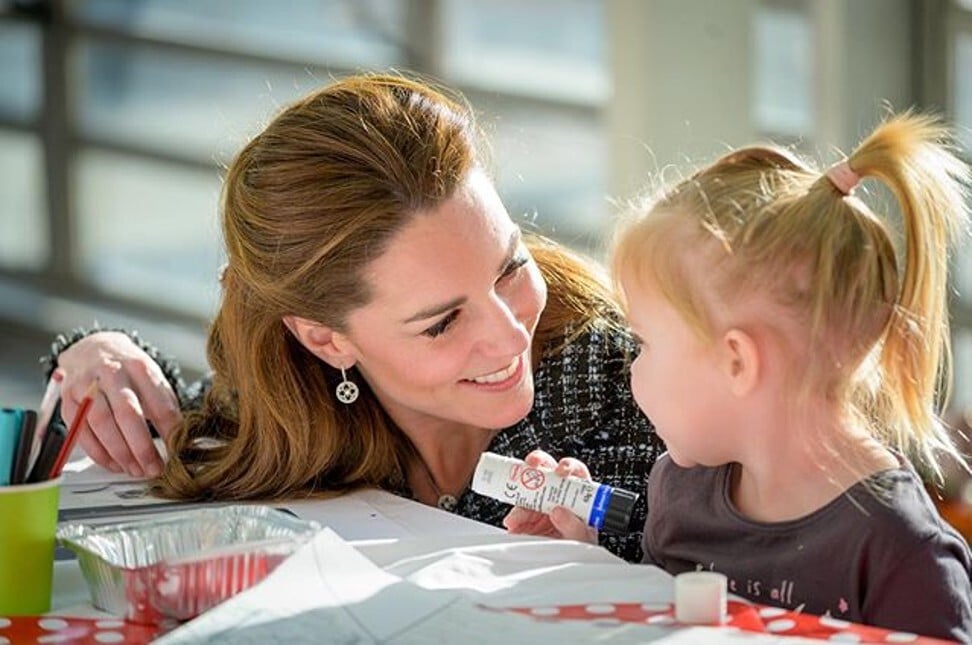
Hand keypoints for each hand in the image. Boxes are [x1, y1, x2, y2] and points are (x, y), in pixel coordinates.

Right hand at [52, 331, 180, 476]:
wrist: (93, 348)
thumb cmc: (127, 369)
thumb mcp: (151, 377)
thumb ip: (164, 403)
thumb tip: (179, 436)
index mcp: (139, 367)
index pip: (158, 402)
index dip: (169, 430)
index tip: (176, 450)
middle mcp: (111, 373)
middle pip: (128, 413)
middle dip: (142, 447)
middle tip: (154, 468)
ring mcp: (86, 385)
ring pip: (102, 424)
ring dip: (120, 453)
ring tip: (135, 469)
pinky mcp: (68, 400)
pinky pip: (81, 431)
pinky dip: (98, 453)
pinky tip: (113, 463)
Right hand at [502, 449, 597, 544]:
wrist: (566, 565)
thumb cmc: (580, 548)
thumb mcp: (582, 539)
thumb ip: (574, 525)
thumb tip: (559, 511)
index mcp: (577, 494)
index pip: (573, 471)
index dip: (566, 466)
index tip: (560, 471)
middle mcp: (558, 494)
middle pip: (546, 470)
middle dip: (536, 464)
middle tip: (531, 468)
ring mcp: (541, 504)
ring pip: (526, 489)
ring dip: (519, 498)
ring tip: (518, 518)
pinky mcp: (527, 516)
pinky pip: (517, 511)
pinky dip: (513, 518)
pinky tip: (514, 526)